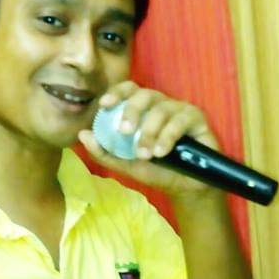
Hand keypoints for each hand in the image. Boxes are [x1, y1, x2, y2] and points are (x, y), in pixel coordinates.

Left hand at [78, 81, 221, 198]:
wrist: (185, 188)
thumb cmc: (156, 171)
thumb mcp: (126, 164)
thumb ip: (105, 151)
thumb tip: (82, 134)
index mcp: (143, 110)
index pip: (129, 90)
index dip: (116, 93)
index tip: (104, 105)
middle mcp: (161, 105)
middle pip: (144, 95)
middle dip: (132, 111)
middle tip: (124, 131)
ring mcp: (179, 109)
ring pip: (161, 109)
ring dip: (150, 132)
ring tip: (145, 155)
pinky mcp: (196, 118)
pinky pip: (180, 120)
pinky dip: (167, 137)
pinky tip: (161, 153)